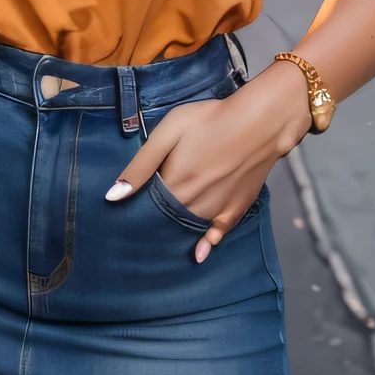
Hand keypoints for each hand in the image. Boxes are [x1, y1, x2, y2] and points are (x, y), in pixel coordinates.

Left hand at [106, 61, 311, 262]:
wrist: (261, 121)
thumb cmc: (211, 119)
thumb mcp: (170, 131)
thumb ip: (142, 164)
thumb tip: (113, 197)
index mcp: (174, 186)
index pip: (147, 208)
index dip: (136, 210)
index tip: (125, 215)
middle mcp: (194, 204)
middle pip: (168, 219)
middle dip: (155, 222)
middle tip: (142, 227)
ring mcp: (217, 208)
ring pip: (190, 227)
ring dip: (177, 231)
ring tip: (163, 238)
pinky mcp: (238, 206)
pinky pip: (219, 232)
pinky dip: (208, 243)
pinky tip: (200, 254)